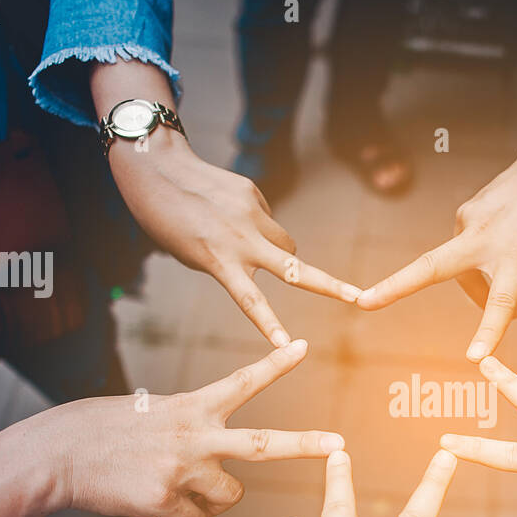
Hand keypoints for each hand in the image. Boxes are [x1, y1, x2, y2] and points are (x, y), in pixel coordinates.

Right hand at [37, 339, 341, 516]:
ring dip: (212, 500)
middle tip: (339, 445)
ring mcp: (183, 469)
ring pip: (229, 498)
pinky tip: (151, 502)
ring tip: (174, 485)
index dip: (275, 365)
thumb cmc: (107, 433)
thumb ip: (195, 433)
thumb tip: (220, 476)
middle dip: (305, 445)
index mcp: (193, 407)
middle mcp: (195, 435)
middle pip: (264, 445)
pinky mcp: (165, 500)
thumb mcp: (156, 416)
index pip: (243, 382)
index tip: (303, 347)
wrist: (60, 453)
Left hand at [109, 131, 360, 344]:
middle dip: (331, 286)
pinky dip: (257, 224)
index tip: (286, 347)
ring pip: (287, 243)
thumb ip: (233, 260)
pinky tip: (229, 214)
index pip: (251, 301)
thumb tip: (273, 250)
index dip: (270, 326)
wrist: (157, 169)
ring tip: (247, 245)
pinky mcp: (253, 194)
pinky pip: (267, 218)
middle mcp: (242, 240)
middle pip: (296, 270)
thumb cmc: (168, 221)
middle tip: (359, 297)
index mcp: (220, 261)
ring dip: (281, 253)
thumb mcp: (194, 254)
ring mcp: (252, 214)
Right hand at [356, 132, 516, 360]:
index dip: (488, 330)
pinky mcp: (462, 213)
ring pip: (462, 272)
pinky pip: (468, 254)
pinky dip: (484, 261)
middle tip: (362, 303)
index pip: (502, 299)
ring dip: (482, 282)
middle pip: (432, 265)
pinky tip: (508, 241)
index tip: (474, 357)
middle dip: (396, 286)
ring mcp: (469, 220)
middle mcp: (487, 236)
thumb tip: (490, 315)